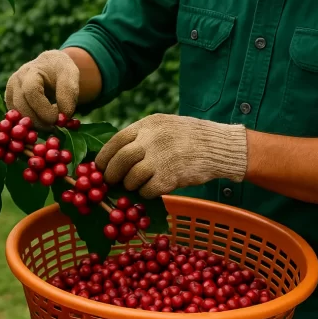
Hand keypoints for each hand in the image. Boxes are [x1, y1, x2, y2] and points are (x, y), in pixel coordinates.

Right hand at [5, 50, 79, 129]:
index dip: (44, 109)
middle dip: (39, 121)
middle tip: (54, 127)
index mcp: (30, 71)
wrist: (50, 66)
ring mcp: (9, 92)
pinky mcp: (9, 103)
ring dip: (34, 125)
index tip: (57, 119)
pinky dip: (29, 126)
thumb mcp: (70, 76)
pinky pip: (15, 119)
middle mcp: (15, 81)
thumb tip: (62, 118)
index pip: (31, 92)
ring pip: (16, 115)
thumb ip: (68, 94)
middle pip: (21, 106)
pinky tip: (42, 124)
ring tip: (50, 125)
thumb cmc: (61, 71)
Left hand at [95, 114, 247, 198]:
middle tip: (111, 182)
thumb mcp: (163, 125)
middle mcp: (151, 139)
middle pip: (119, 161)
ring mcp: (161, 158)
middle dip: (111, 174)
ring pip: (131, 178)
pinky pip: (147, 191)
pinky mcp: (170, 177)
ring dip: (130, 185)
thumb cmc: (188, 137)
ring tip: (136, 185)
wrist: (218, 146)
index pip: (116, 141)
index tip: (99, 167)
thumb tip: (115, 156)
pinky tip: (152, 189)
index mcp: (148, 125)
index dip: (104, 157)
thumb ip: (141, 136)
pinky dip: (145, 193)